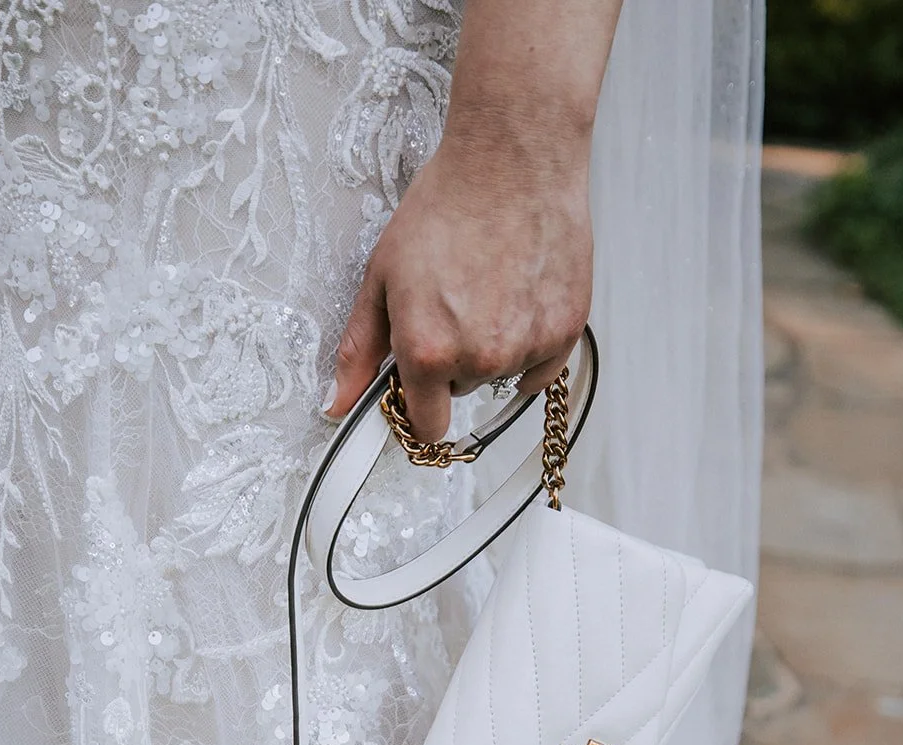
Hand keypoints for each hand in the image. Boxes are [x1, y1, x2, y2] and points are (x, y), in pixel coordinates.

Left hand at [325, 139, 593, 442]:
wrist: (512, 159)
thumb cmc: (448, 205)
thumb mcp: (383, 277)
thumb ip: (360, 350)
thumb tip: (338, 402)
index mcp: (429, 350)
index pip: (426, 427)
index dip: (419, 409)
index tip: (420, 389)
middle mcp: (480, 358)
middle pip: (462, 391)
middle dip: (453, 359)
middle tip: (455, 301)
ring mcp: (526, 347)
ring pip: (500, 374)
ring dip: (493, 346)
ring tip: (490, 287)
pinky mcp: (565, 331)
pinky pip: (540, 367)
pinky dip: (530, 342)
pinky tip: (518, 297)